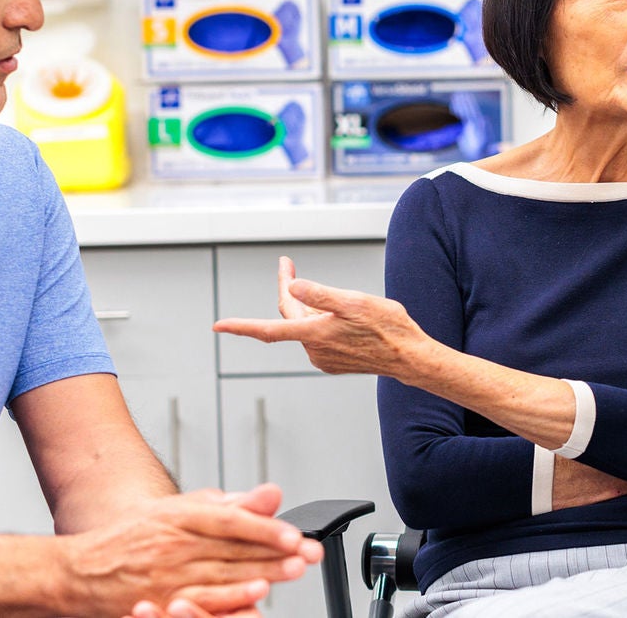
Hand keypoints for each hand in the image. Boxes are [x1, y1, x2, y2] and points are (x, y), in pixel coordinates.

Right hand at [64, 483, 323, 615]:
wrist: (77, 570)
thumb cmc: (132, 538)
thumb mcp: (176, 511)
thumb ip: (225, 504)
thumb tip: (268, 494)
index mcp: (178, 516)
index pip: (230, 520)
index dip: (264, 527)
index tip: (293, 531)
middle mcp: (173, 544)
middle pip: (233, 548)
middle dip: (276, 551)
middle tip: (308, 552)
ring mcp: (166, 575)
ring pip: (222, 574)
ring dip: (261, 573)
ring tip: (292, 570)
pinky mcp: (159, 601)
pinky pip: (200, 600)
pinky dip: (228, 597)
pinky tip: (253, 595)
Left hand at [213, 257, 430, 376]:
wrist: (409, 357)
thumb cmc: (387, 327)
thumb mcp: (355, 302)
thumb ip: (321, 295)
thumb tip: (293, 287)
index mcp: (315, 334)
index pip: (269, 329)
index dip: (241, 327)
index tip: (217, 326)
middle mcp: (314, 350)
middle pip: (290, 316)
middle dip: (288, 291)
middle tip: (288, 264)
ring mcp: (322, 358)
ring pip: (304, 326)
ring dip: (310, 309)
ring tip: (338, 299)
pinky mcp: (332, 362)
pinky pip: (317, 337)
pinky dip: (321, 323)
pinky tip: (342, 319)